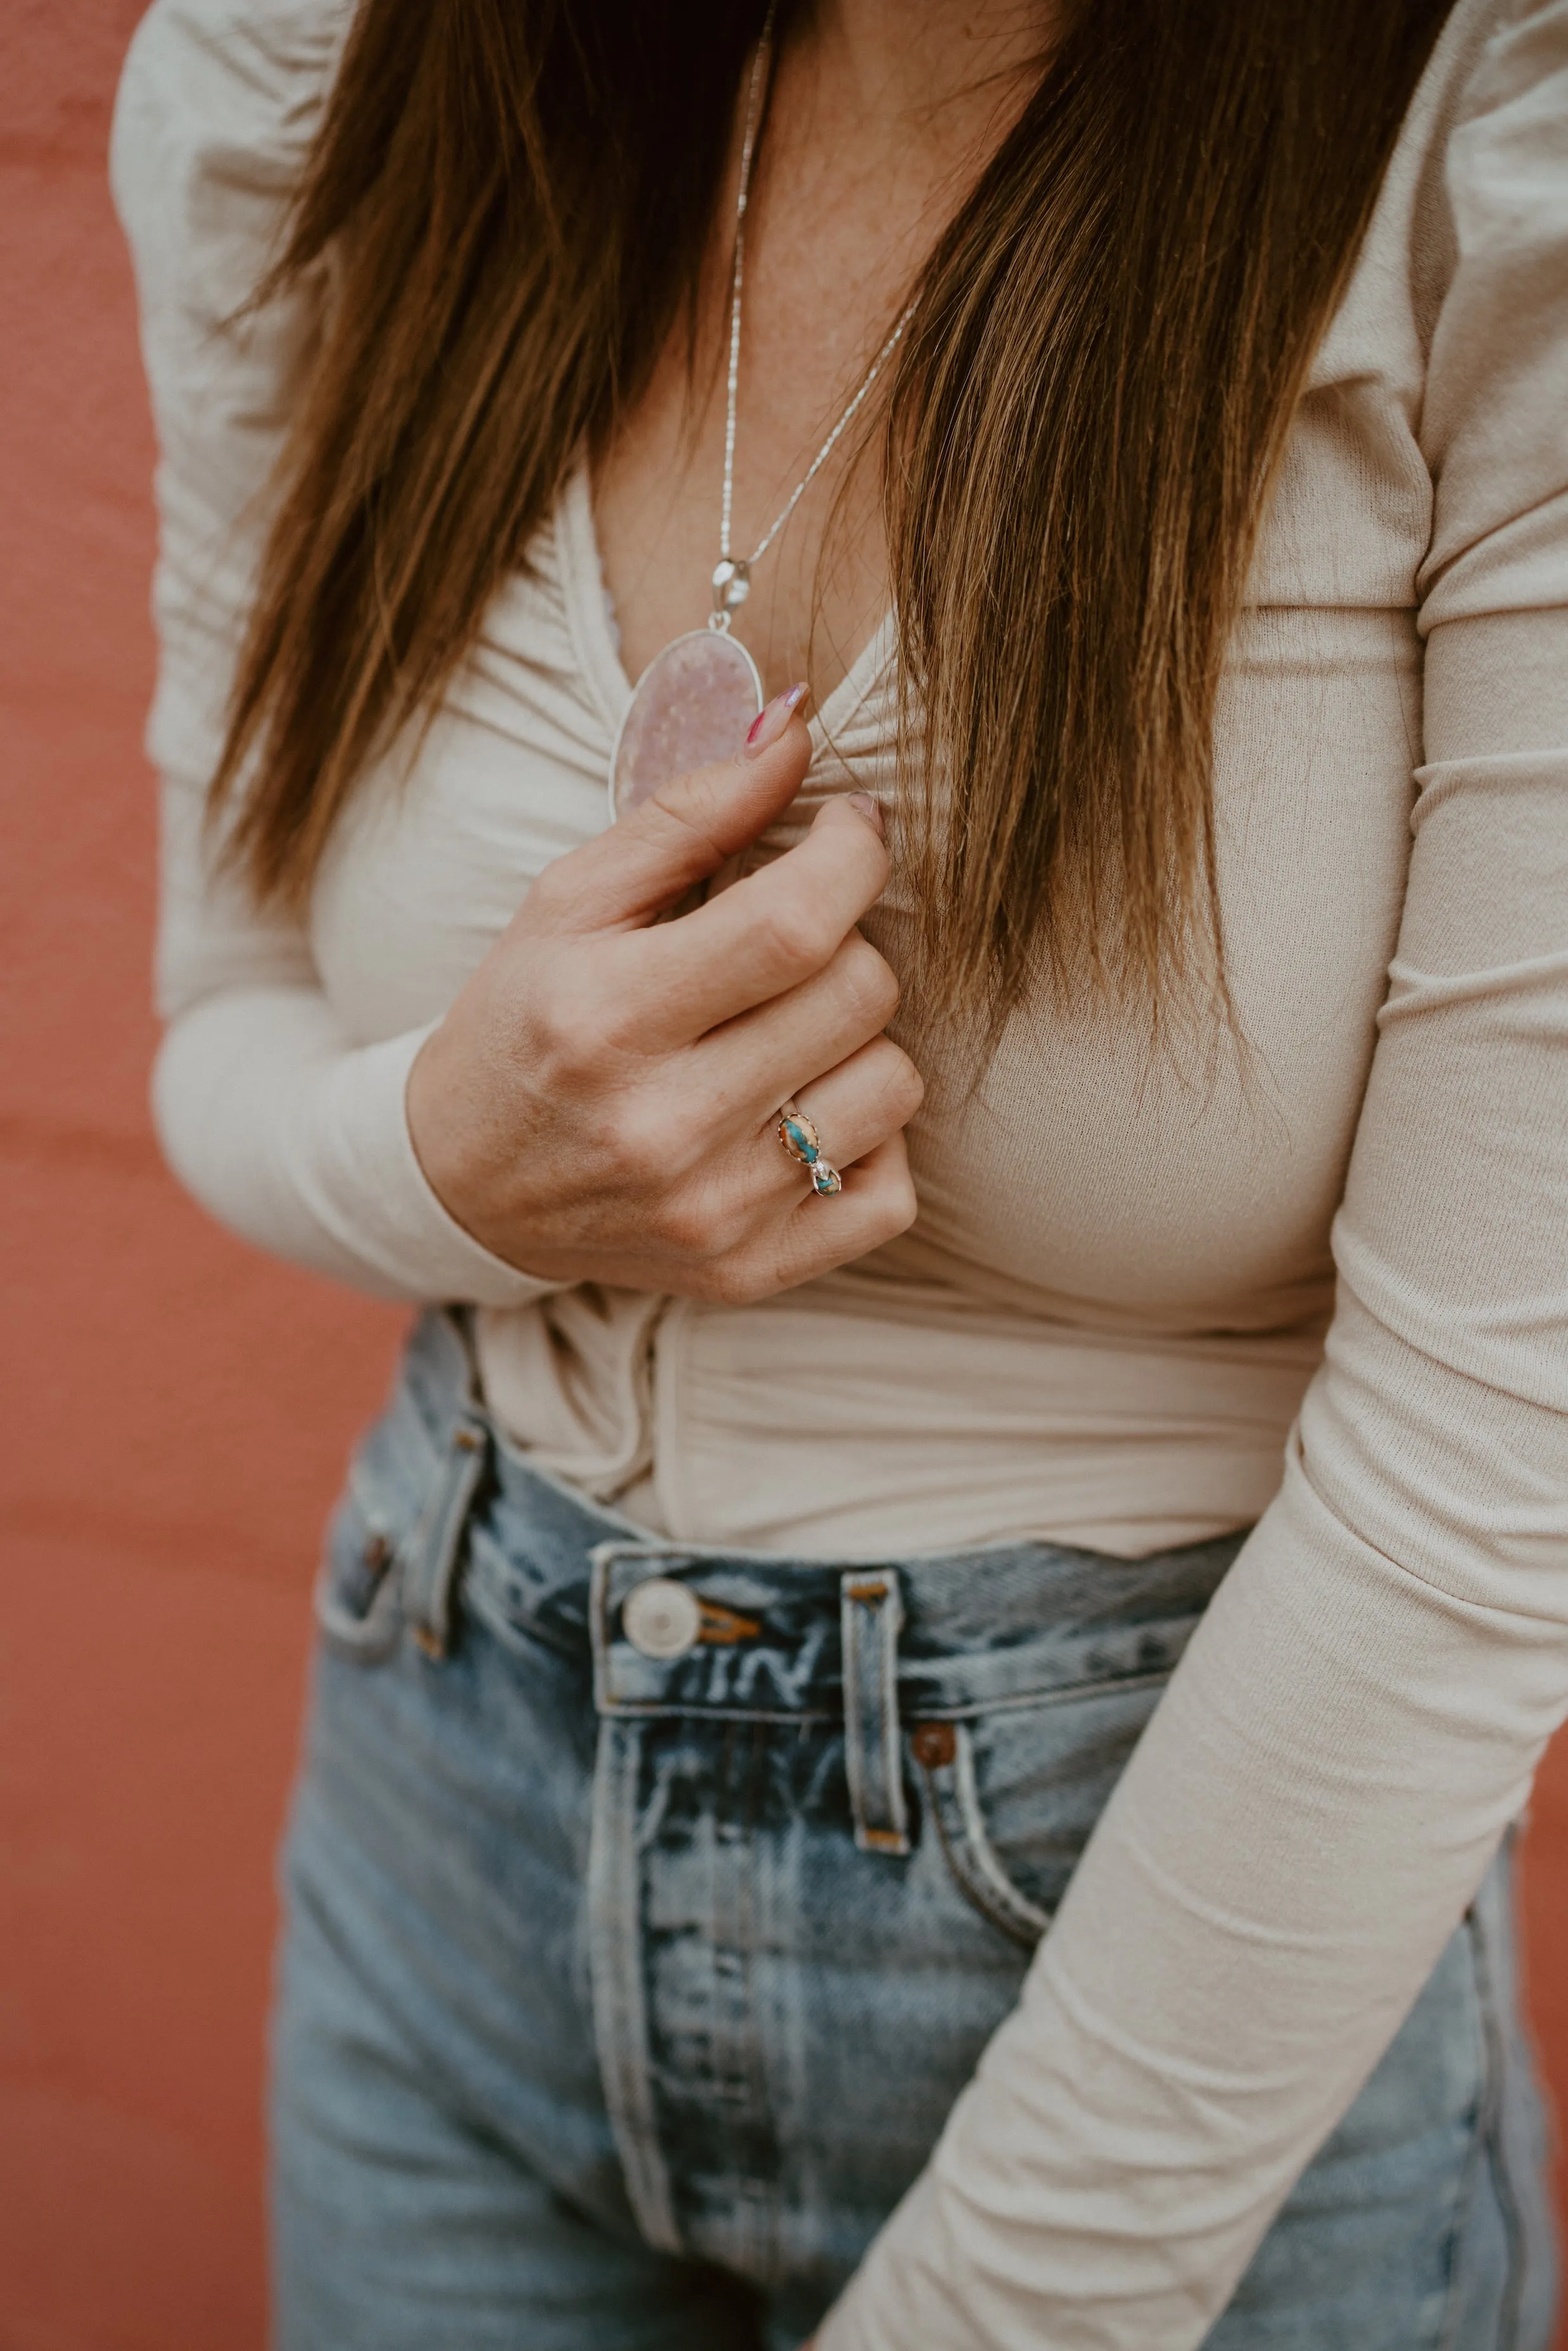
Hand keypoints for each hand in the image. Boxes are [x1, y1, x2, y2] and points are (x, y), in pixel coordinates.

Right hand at [406, 692, 921, 1299]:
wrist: (464, 1183)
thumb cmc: (526, 1018)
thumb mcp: (571, 899)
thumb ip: (687, 813)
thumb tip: (798, 734)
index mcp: (608, 1017)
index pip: (797, 923)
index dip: (853, 856)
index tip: (848, 831)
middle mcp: (662, 1127)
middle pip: (860, 996)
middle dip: (847, 945)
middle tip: (792, 944)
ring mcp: (712, 1211)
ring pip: (892, 1087)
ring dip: (859, 1042)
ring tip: (789, 1032)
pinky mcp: (749, 1270)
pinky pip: (889, 1193)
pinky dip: (869, 1144)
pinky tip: (803, 1113)